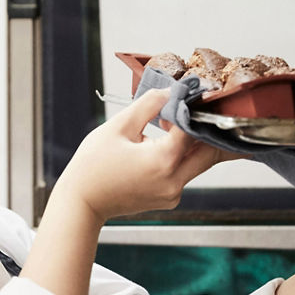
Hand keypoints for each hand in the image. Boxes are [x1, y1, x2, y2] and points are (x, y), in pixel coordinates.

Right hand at [55, 88, 228, 222]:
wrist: (82, 203)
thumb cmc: (93, 166)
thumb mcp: (118, 127)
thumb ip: (148, 105)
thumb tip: (170, 92)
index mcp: (163, 161)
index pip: (193, 129)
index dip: (193, 108)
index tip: (193, 93)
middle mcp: (174, 181)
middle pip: (211, 153)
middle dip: (212, 130)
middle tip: (211, 111)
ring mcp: (173, 194)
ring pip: (200, 163)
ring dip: (195, 143)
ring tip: (177, 123)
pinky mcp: (169, 199)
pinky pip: (186, 173)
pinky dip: (182, 157)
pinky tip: (166, 142)